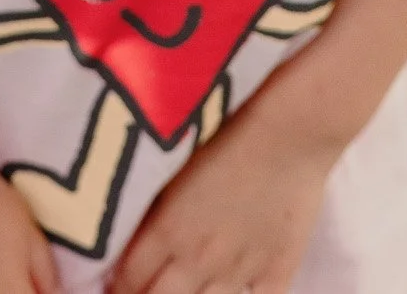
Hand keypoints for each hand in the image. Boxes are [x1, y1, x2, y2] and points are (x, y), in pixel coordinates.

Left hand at [107, 100, 336, 293]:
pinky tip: (232, 291)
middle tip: (147, 286)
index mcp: (167, 231)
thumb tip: (134, 232)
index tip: (116, 283)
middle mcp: (196, 261)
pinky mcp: (276, 273)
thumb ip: (156, 206)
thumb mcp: (177, 165)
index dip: (118, 286)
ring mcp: (237, 273)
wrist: (290, 130)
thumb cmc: (228, 128)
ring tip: (186, 286)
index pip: (128, 280)